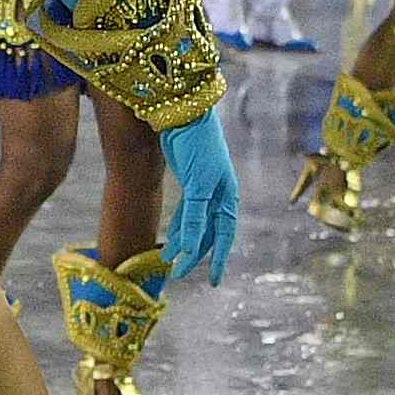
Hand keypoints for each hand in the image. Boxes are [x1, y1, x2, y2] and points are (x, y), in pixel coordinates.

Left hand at [158, 111, 238, 281]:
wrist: (185, 113)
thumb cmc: (197, 146)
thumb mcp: (198, 184)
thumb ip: (194, 217)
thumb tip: (190, 251)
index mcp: (227, 196)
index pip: (224, 235)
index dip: (220, 259)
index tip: (215, 282)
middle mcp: (219, 195)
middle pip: (208, 233)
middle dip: (195, 254)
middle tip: (178, 273)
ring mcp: (204, 189)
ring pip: (195, 224)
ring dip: (183, 241)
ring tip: (168, 260)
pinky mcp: (189, 183)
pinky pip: (186, 212)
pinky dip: (179, 226)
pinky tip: (170, 239)